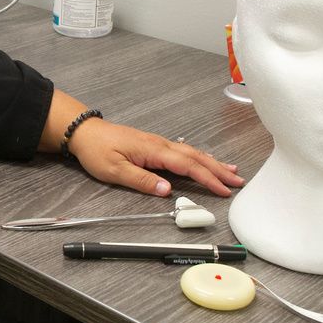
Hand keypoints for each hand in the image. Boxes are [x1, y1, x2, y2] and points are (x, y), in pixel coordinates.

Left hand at [42, 89, 242, 196]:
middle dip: (218, 170)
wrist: (84, 132)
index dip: (208, 178)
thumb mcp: (114, 170)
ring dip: (211, 162)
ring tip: (230, 171)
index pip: (187, 166)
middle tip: (238, 181)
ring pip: (191, 153)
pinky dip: (198, 158)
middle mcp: (159, 144)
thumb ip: (142, 180)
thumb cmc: (96, 150)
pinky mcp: (152, 145)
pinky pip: (182, 151)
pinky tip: (204, 161)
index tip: (224, 189)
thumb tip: (167, 190)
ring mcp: (157, 143)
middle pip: (195, 157)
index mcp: (153, 150)